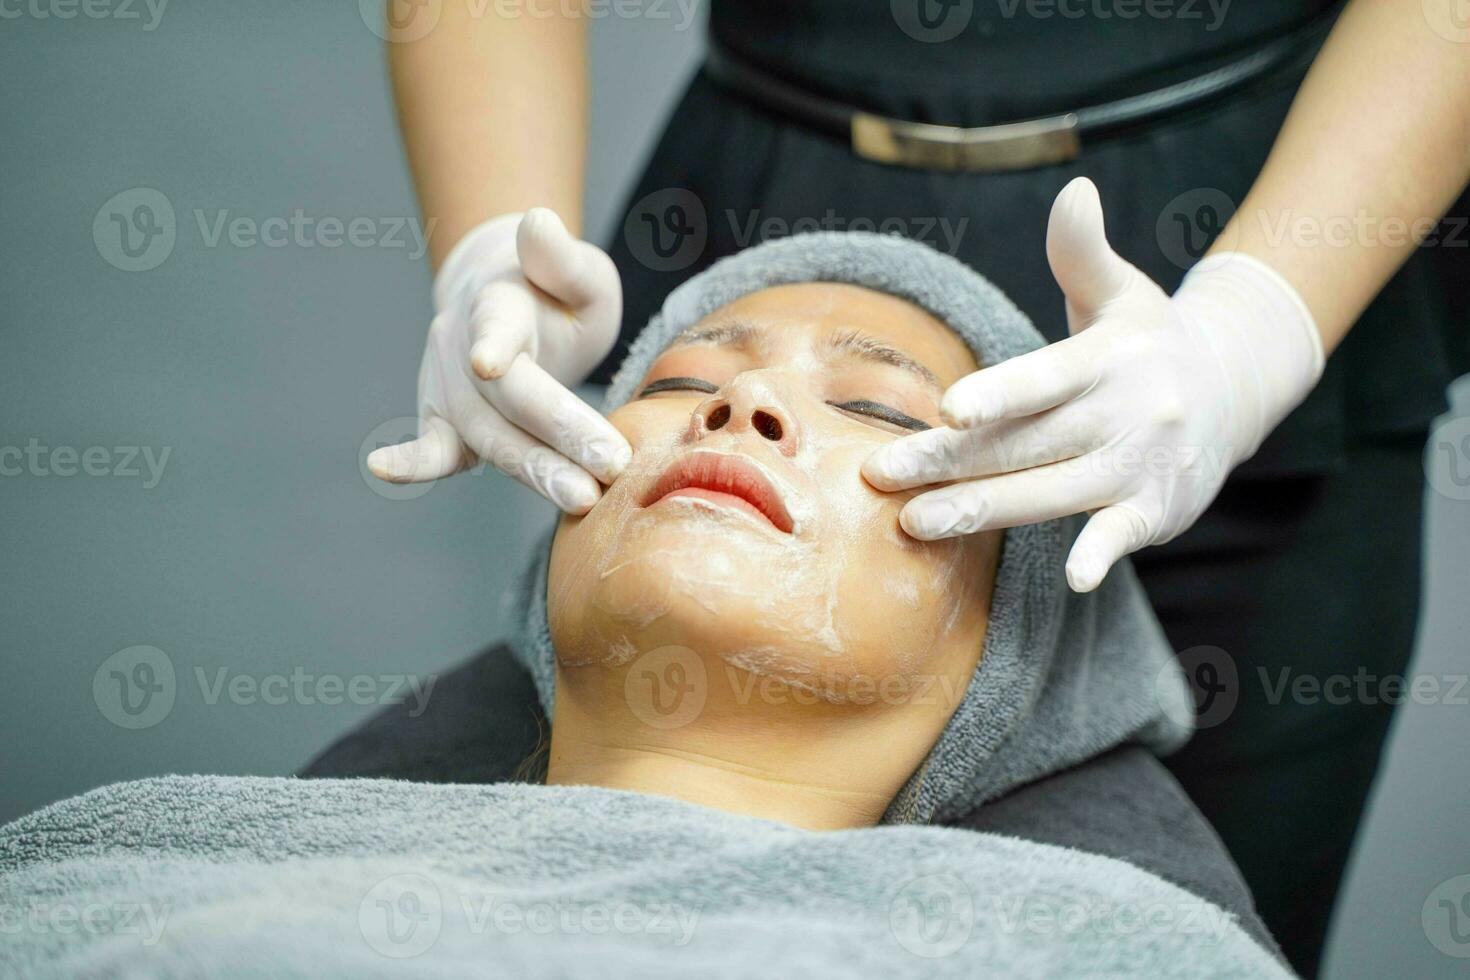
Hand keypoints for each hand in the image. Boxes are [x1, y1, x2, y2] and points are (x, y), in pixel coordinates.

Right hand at [367, 209, 630, 512]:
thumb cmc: (553, 292)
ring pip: (487, 435)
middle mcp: (463, 346)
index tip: (489, 361)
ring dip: (533, 470)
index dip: (493, 343)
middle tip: (608, 466)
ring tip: (583, 497)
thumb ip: (564, 259)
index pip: (496, 327)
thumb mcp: (578, 270)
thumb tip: (537, 222)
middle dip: (555, 436)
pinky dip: (410, 461)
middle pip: (505, 398)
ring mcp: (450, 386)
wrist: (505, 300)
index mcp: (499, 304)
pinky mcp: (444, 420)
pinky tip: (383, 468)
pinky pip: (434, 446)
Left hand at [863, 177, 1323, 591]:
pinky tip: (1075, 577)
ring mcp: (1143, 465)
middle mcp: (1128, 412)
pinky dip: (1103, 554)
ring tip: (913, 522)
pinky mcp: (1157, 510)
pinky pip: (1123, 534)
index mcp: (1110, 357)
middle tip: (878, 474)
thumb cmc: (1150, 341)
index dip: (999, 395)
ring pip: (1052, 493)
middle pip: (1026, 443)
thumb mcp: (1121, 290)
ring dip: (983, 510)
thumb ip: (1081, 251)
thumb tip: (1074, 189)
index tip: (948, 408)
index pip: (1045, 377)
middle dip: (948, 461)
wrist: (1236, 389)